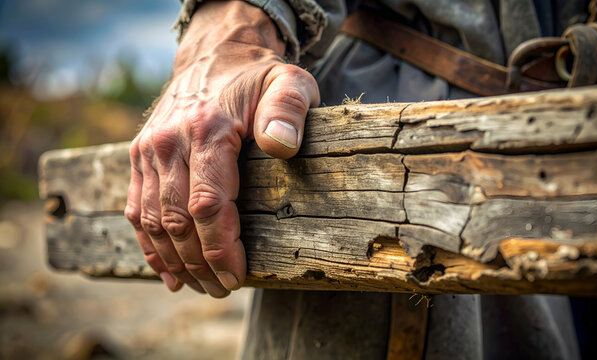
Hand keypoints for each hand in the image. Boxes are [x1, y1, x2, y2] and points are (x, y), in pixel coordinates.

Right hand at [124, 1, 319, 296]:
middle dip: (200, 263)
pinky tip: (167, 271)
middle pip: (179, 220)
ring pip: (153, 221)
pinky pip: (136, 209)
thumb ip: (288, 109)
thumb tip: (282, 146)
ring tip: (200, 286)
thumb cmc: (256, 77)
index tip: (237, 275)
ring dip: (175, 261)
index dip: (221, 248)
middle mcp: (169, 142)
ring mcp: (149, 150)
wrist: (213, 55)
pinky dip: (149, 244)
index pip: (208, 205)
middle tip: (223, 289)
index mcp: (207, 130)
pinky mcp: (140, 156)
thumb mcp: (288, 82)